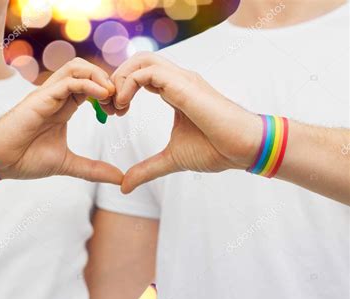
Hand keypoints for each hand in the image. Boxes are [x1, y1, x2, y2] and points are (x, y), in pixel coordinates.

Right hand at [0, 58, 122, 183]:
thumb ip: (93, 169)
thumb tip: (119, 179)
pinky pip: (69, 81)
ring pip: (77, 67)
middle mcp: (57, 96)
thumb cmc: (26, 159)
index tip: (121, 111)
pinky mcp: (42, 97)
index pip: (91, 86)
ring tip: (112, 94)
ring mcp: (49, 94)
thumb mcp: (68, 164)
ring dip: (99, 76)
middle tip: (119, 102)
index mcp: (64, 106)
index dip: (109, 94)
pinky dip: (89, 84)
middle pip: (86, 70)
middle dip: (108, 80)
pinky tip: (103, 96)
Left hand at [102, 52, 262, 192]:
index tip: (111, 112)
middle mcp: (176, 80)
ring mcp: (181, 79)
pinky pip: (147, 72)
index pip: (140, 76)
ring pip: (141, 60)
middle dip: (116, 79)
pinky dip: (129, 84)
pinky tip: (124, 106)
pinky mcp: (184, 84)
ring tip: (114, 105)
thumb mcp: (170, 160)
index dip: (121, 89)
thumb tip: (124, 186)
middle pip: (138, 61)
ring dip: (120, 79)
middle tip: (107, 106)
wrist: (242, 149)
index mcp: (174, 91)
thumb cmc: (215, 150)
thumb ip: (146, 170)